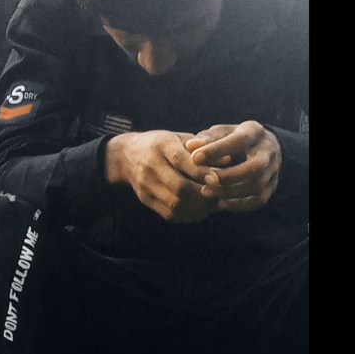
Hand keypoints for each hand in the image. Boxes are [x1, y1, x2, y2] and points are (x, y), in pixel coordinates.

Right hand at [104, 130, 219, 222]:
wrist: (126, 155)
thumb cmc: (160, 144)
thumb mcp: (178, 138)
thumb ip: (202, 148)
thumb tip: (228, 160)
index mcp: (161, 145)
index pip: (181, 160)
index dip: (200, 171)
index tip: (217, 180)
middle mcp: (151, 165)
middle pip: (178, 186)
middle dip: (202, 194)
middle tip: (219, 196)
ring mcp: (146, 184)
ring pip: (175, 203)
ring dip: (198, 208)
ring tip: (213, 206)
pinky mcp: (145, 199)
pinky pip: (169, 213)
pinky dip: (188, 216)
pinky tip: (200, 212)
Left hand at [185, 121, 281, 212]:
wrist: (264, 149)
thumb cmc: (235, 139)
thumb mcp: (222, 132)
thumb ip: (207, 138)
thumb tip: (190, 146)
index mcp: (255, 133)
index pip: (239, 141)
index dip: (216, 150)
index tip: (195, 158)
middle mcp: (268, 152)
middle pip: (254, 167)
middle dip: (227, 176)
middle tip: (204, 180)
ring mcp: (272, 172)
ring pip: (256, 186)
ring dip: (229, 192)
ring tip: (206, 192)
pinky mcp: (270, 188)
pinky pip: (257, 200)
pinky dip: (237, 204)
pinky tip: (219, 202)